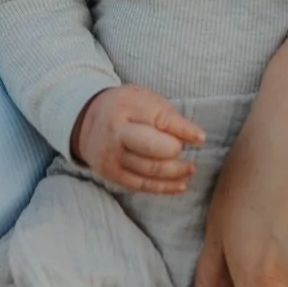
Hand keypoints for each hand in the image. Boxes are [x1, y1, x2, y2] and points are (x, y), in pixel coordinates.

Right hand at [72, 85, 204, 194]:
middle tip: (185, 152)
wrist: (86, 120)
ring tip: (190, 168)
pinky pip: (142, 185)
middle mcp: (116, 133)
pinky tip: (180, 185)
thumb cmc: (126, 107)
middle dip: (174, 151)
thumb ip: (168, 116)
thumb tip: (198, 138)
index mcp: (126, 107)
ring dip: (175, 172)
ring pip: (149, 170)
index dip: (184, 130)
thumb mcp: (145, 99)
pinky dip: (164, 187)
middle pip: (151, 148)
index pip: (160, 119)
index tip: (201, 138)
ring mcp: (112, 156)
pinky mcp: (112, 174)